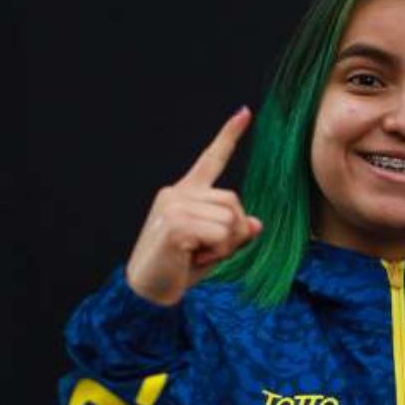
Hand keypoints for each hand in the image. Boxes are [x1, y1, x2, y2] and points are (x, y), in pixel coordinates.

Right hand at [124, 106, 261, 305]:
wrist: (148, 291)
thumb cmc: (179, 268)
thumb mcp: (213, 247)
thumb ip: (233, 231)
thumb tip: (256, 223)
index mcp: (184, 193)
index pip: (210, 159)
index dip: (229, 136)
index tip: (245, 113)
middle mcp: (177, 193)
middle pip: (233, 201)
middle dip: (233, 231)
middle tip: (209, 251)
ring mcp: (174, 206)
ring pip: (230, 219)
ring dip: (224, 245)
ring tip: (199, 255)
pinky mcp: (175, 224)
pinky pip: (219, 234)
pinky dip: (215, 253)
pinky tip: (193, 258)